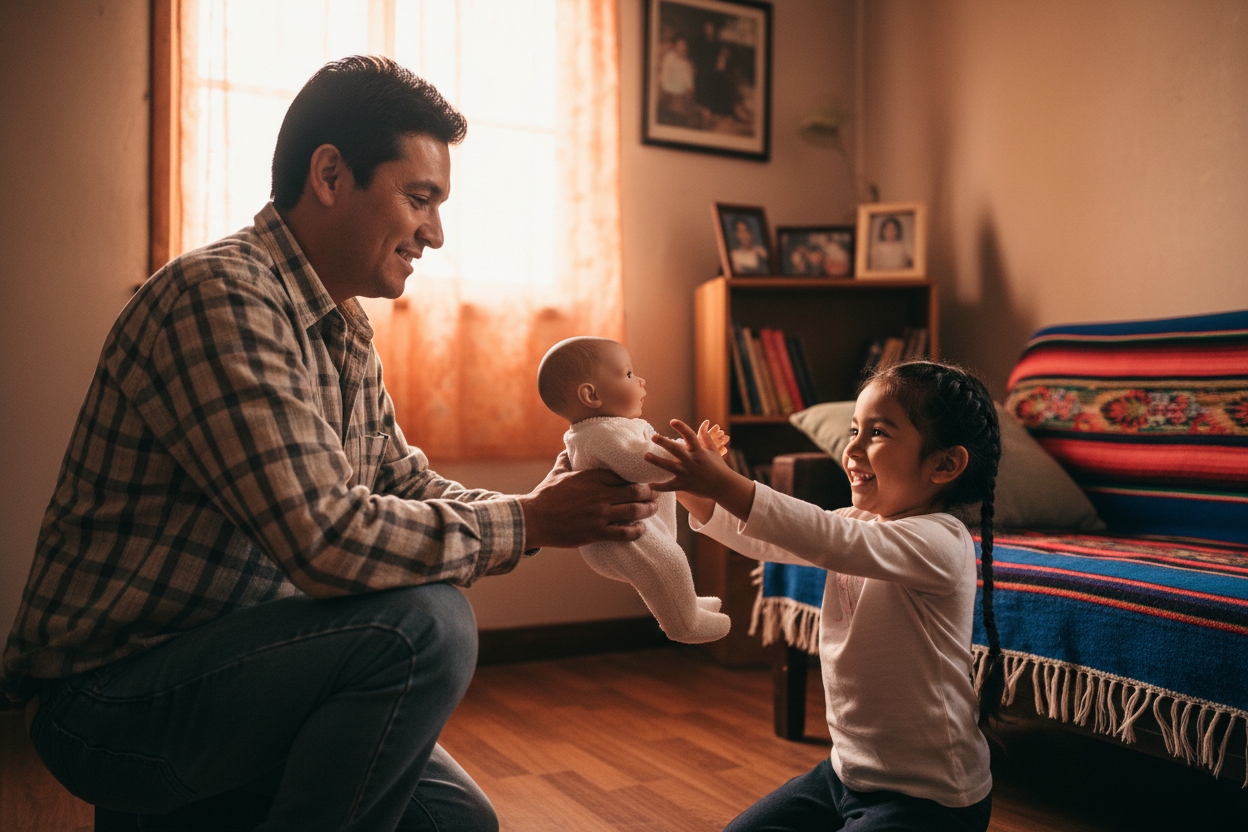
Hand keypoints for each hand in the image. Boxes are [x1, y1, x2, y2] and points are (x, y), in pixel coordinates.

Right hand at [519, 457, 657, 549]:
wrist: (533, 519)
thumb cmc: (545, 495)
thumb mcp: (557, 473)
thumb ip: (566, 460)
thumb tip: (568, 448)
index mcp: (592, 477)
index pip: (623, 475)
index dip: (637, 478)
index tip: (644, 479)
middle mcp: (599, 494)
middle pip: (634, 491)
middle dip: (649, 493)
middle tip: (655, 494)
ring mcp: (599, 514)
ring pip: (634, 510)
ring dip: (648, 510)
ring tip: (653, 509)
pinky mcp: (596, 532)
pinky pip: (624, 532)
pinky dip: (636, 530)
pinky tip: (641, 529)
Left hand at [646, 419, 754, 520]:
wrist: (724, 486)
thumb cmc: (719, 467)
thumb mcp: (714, 450)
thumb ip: (706, 437)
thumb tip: (704, 424)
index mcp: (699, 451)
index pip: (690, 435)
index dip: (681, 427)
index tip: (672, 421)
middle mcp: (692, 461)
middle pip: (675, 450)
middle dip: (664, 442)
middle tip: (653, 437)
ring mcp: (687, 473)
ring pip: (669, 466)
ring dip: (656, 461)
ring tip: (646, 456)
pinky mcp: (684, 485)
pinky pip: (669, 486)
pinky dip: (659, 486)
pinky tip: (650, 484)